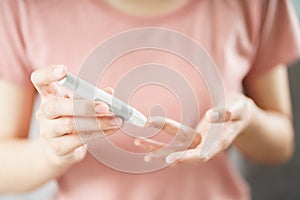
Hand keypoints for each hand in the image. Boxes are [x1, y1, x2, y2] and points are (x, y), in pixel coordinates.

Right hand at [31, 65, 122, 167]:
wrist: (62, 148)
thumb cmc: (73, 118)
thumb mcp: (81, 103)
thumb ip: (93, 96)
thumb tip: (109, 92)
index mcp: (49, 95)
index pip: (39, 80)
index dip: (48, 74)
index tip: (64, 70)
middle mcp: (44, 112)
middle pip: (55, 106)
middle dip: (83, 106)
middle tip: (105, 107)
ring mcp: (48, 131)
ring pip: (70, 124)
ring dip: (97, 122)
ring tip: (116, 120)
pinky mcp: (58, 147)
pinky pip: (79, 139)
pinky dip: (99, 133)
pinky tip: (112, 129)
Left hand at [134, 94, 253, 164]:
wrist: (241, 116)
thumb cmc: (241, 111)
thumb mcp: (239, 108)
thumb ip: (228, 112)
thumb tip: (210, 115)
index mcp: (218, 142)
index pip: (201, 154)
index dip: (186, 158)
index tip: (171, 159)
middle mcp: (206, 145)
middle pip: (182, 152)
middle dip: (161, 150)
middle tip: (140, 143)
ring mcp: (198, 143)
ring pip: (176, 149)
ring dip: (157, 148)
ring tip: (138, 143)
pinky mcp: (193, 139)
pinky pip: (176, 145)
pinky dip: (163, 147)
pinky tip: (148, 150)